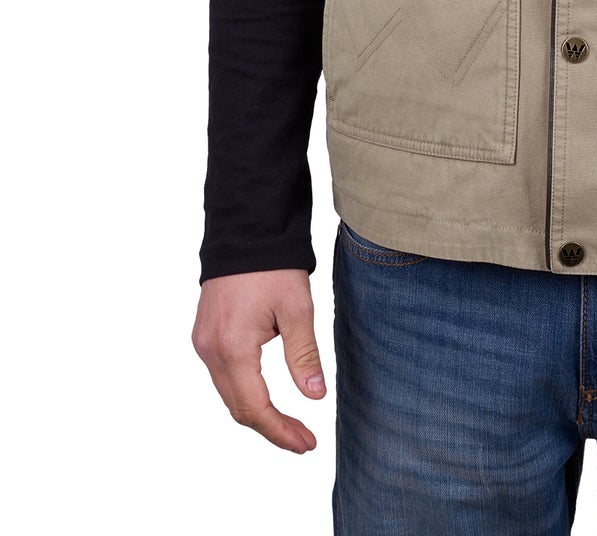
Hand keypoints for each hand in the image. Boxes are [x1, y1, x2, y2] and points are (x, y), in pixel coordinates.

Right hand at [192, 268, 326, 451]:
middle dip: (271, 428)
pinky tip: (267, 396)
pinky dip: (244, 392)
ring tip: (290, 423)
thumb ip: (303, 355)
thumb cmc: (273, 265)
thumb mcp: (297, 308)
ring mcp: (203, 342)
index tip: (306, 444)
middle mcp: (210, 350)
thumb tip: (315, 396)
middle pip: (238, 408)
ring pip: (228, 394)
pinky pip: (223, 376)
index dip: (280, 432)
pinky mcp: (204, 334)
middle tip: (303, 439)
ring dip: (257, 412)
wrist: (245, 230)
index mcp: (232, 347)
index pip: (255, 408)